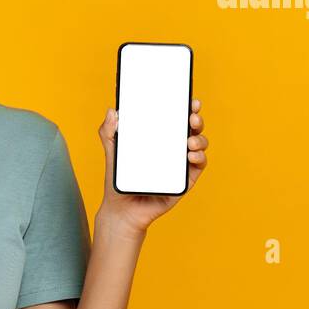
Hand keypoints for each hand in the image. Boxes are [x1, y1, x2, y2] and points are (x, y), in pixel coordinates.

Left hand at [97, 98, 208, 234]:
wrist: (121, 208)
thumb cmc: (118, 179)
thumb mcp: (111, 152)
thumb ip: (108, 132)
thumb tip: (111, 111)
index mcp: (159, 137)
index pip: (175, 118)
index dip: (185, 107)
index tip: (189, 99)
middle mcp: (173, 148)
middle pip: (192, 128)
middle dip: (196, 119)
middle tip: (192, 116)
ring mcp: (180, 163)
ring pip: (199, 145)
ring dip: (200, 139)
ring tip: (189, 141)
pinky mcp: (185, 180)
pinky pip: (199, 166)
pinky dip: (199, 158)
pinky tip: (191, 155)